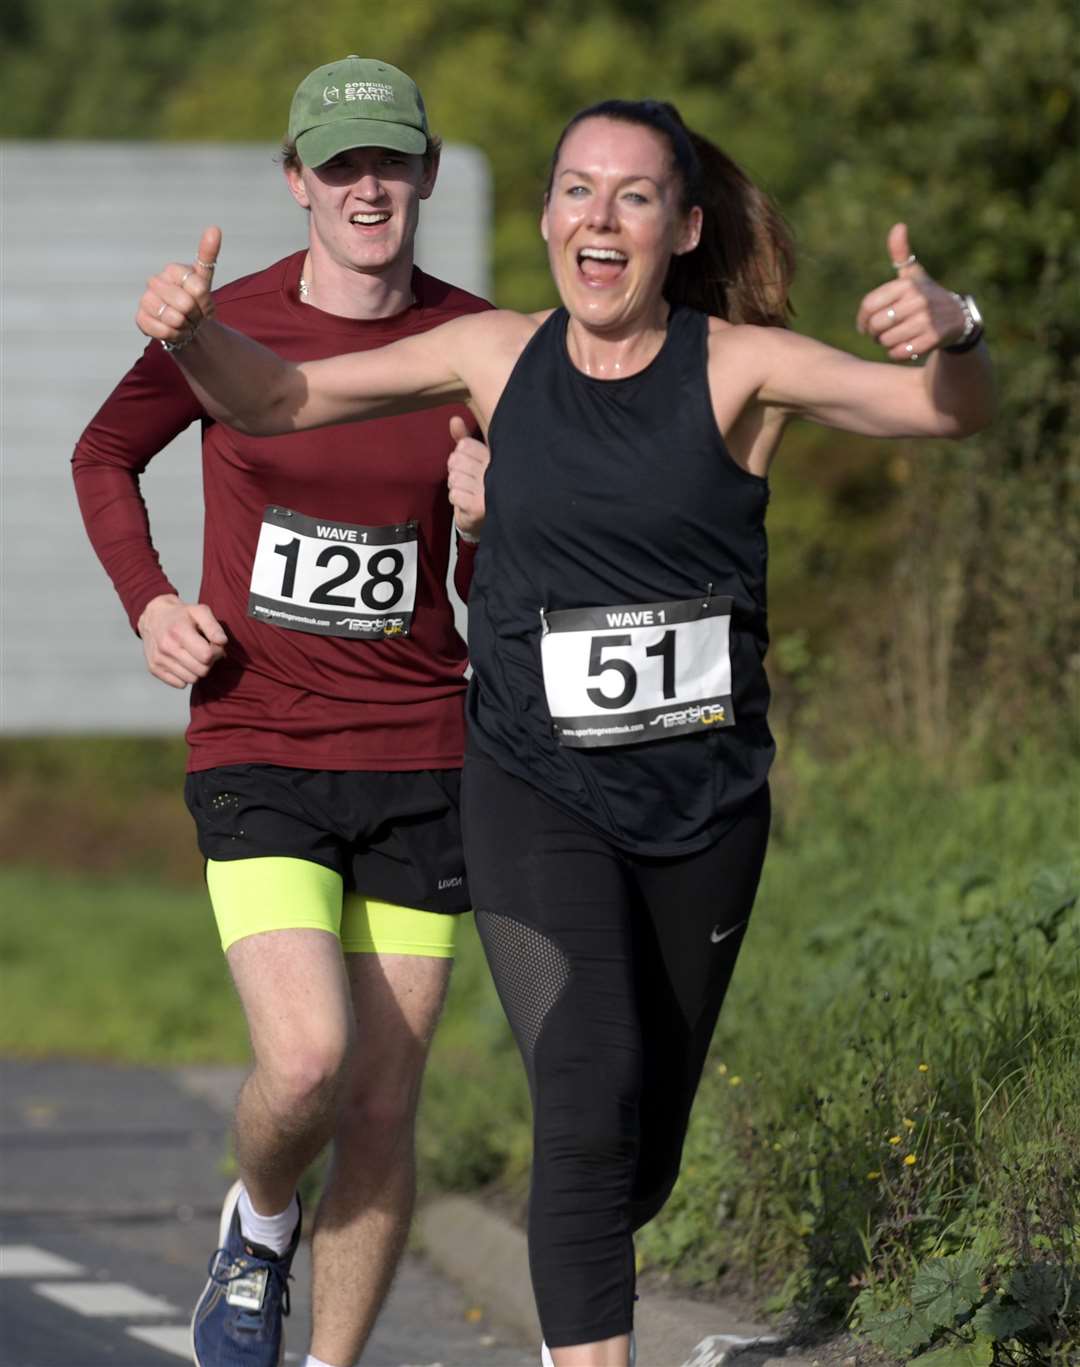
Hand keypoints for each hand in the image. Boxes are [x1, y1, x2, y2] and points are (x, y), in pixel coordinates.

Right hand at [136, 226, 221, 348]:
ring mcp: (146, 300)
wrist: (187, 325)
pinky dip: (173, 335)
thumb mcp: (205, 280)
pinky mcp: (140, 318)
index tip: (202, 301)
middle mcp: (155, 282)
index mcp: (172, 270)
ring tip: (183, 322)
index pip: (197, 287)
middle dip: (195, 315)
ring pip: (173, 317)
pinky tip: (173, 330)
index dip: (204, 301)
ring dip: (184, 326)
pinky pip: (162, 330)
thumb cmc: (196, 302)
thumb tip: (214, 228)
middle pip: (185, 304)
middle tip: (193, 315)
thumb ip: (208, 255)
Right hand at [137, 594, 227, 688]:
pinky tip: (183, 663)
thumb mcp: (199, 611)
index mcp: (179, 632)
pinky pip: (180, 684)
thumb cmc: (181, 615)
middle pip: (201, 670)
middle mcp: (167, 647)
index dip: (216, 652)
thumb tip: (222, 642)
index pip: (207, 656)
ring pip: (192, 680)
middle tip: (205, 652)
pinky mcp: (154, 669)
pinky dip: (185, 676)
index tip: (213, 645)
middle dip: (208, 663)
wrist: (153, 617)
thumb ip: (213, 626)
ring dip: (197, 670)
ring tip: (194, 656)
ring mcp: (159, 660)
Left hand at [447, 414, 489, 540]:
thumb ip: (463, 439)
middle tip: (468, 482)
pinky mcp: (480, 507)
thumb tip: (454, 419)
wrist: (489, 520)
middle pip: (456, 461)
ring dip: (456, 488)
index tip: (470, 467)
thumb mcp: (474, 459)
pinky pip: (454, 495)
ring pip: (454, 478)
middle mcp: (496, 470)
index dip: (460, 456)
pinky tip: (467, 503)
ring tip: (469, 493)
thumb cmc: (481, 485)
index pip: (464, 445)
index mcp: (495, 456)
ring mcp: (489, 490)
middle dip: (455, 472)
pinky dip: (456, 499)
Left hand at [856, 223, 966, 362]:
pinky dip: (897, 352)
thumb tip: (898, 226)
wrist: (958, 318)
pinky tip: (905, 346)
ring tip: (893, 338)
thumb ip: (901, 254)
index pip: (868, 305)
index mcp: (908, 284)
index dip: (862, 319)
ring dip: (885, 344)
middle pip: (876, 325)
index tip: (863, 325)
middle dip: (874, 333)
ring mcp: (926, 320)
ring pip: (886, 341)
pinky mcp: (932, 339)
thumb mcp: (914, 275)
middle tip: (881, 333)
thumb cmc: (926, 296)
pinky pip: (899, 352)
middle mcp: (918, 300)